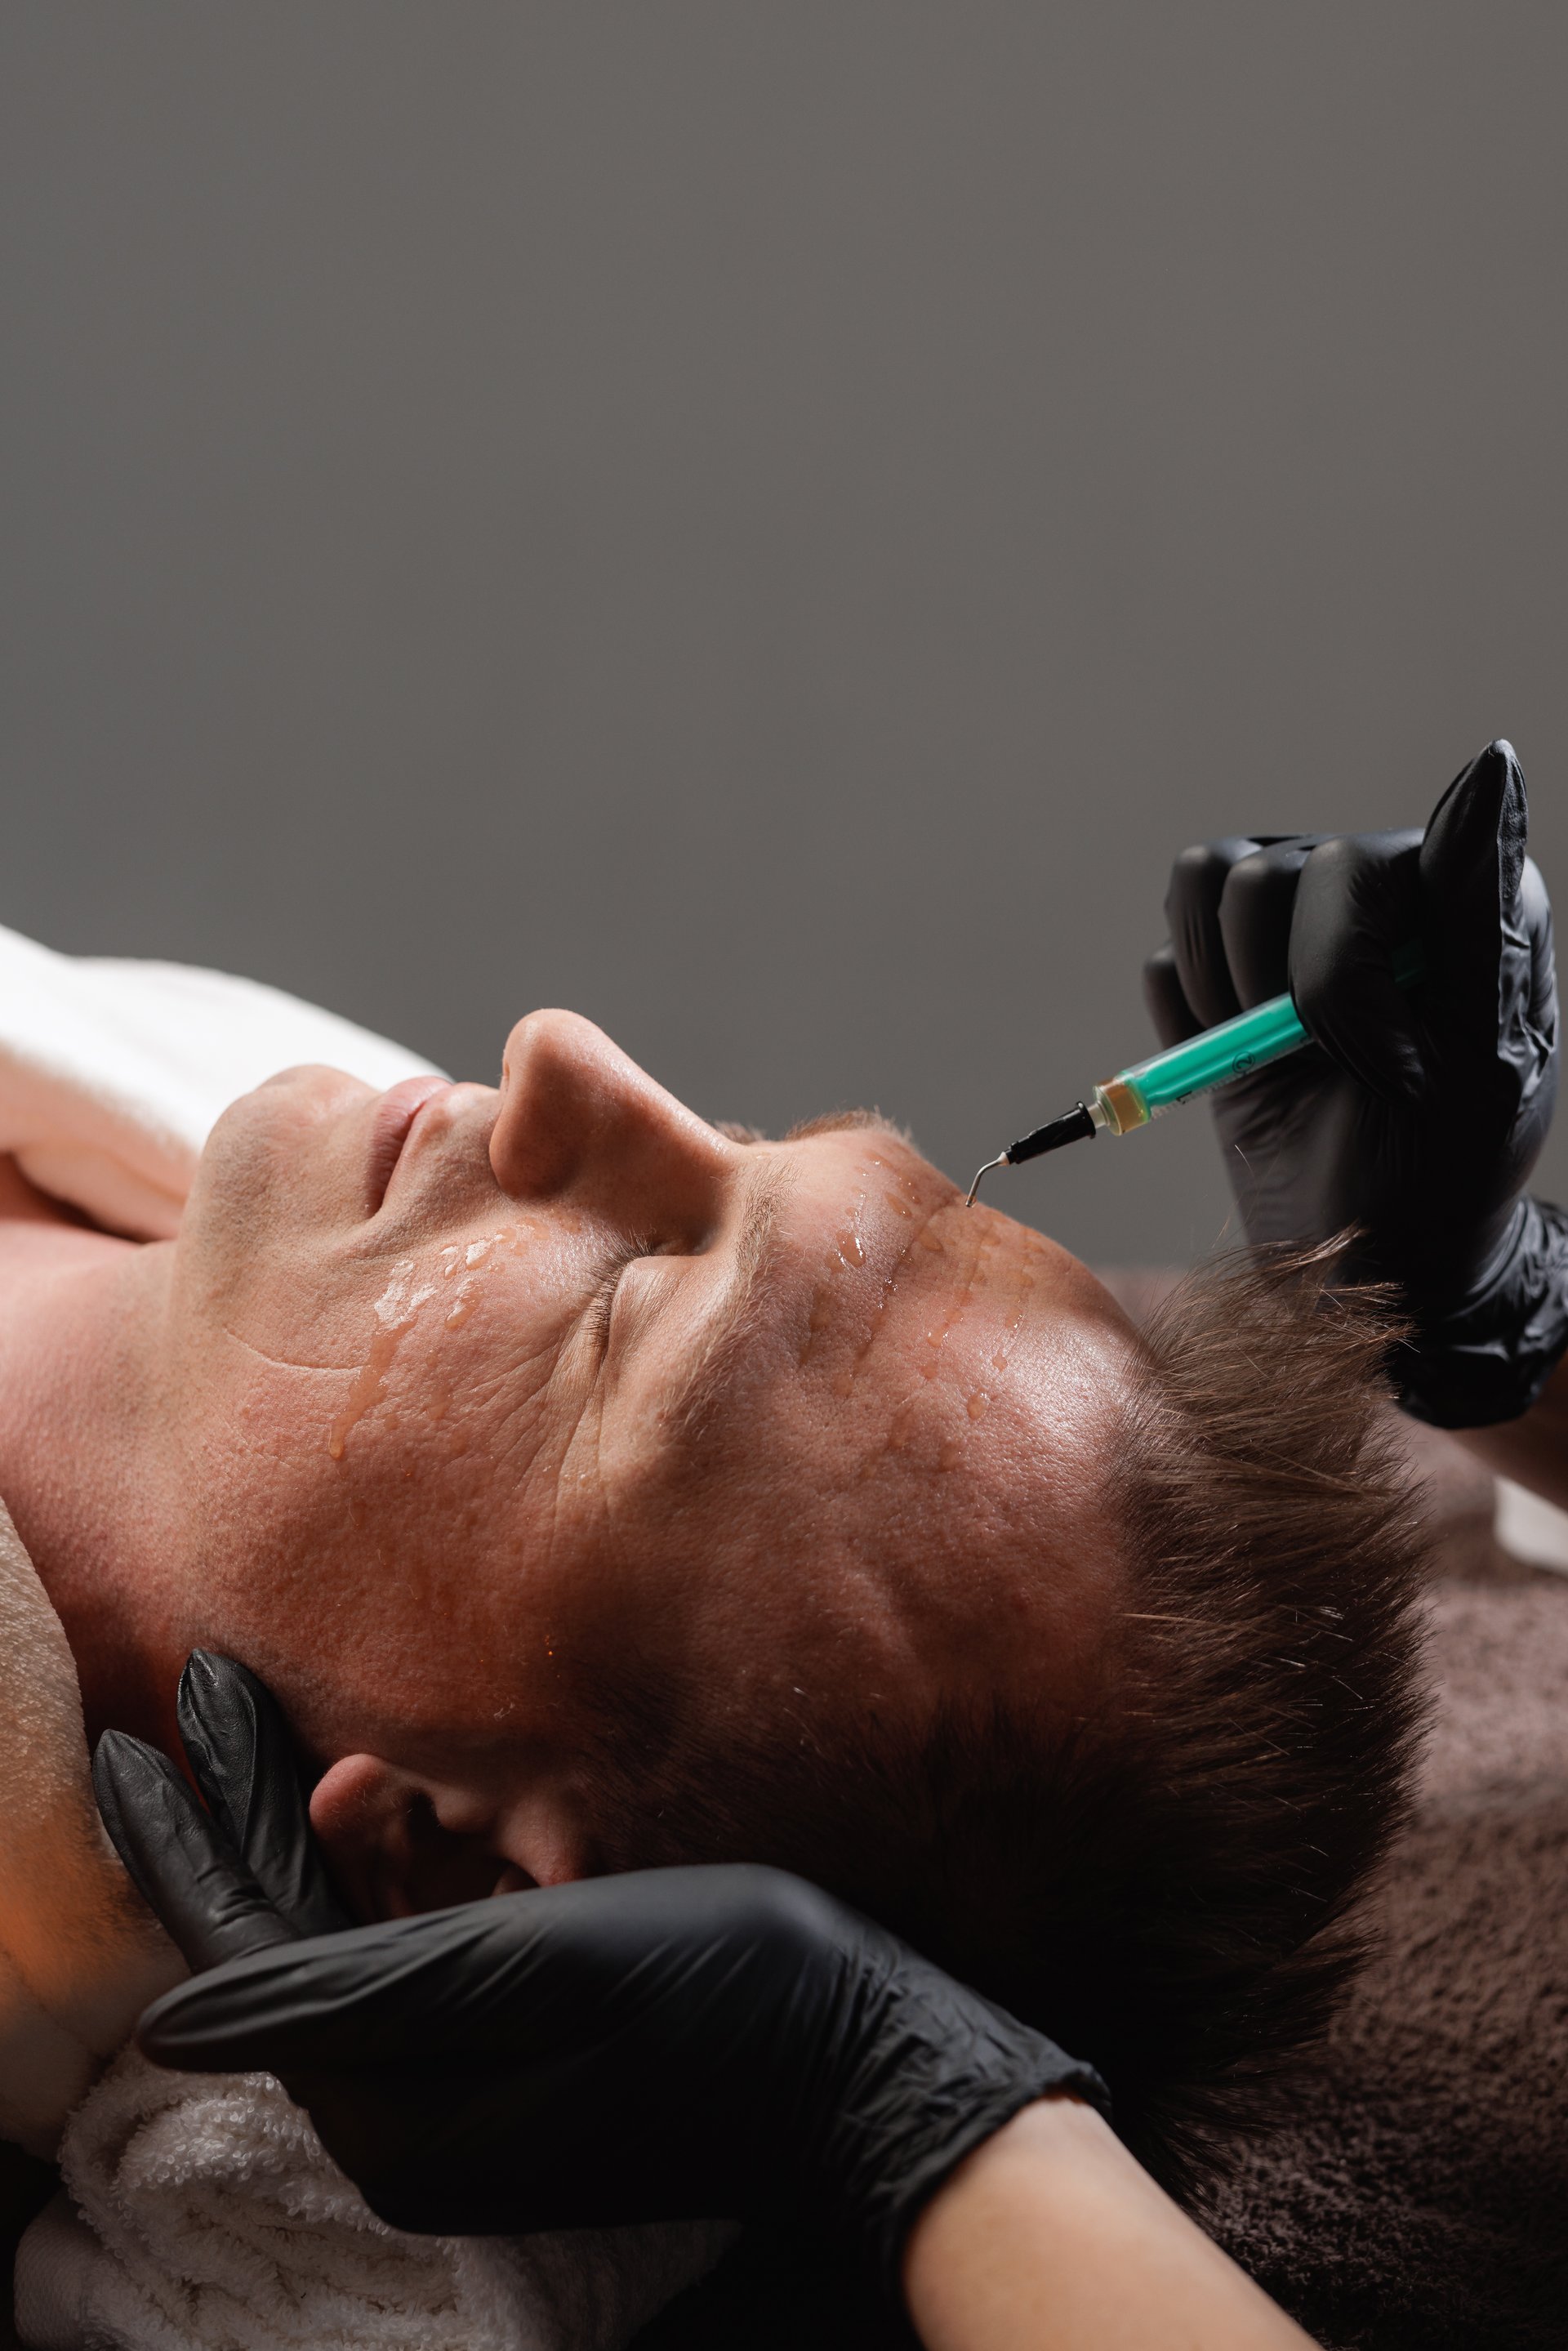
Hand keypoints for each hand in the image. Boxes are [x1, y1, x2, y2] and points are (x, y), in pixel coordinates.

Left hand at [94, 1655, 1104, 2290]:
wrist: (868, 2061)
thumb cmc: (720, 1993)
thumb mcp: (535, 1971)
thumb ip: (351, 1991)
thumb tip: (176, 2014)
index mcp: (401, 2110)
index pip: (252, 1952)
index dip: (197, 1833)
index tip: (155, 1726)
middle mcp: (415, 2120)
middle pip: (290, 1941)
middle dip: (250, 1813)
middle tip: (206, 1690)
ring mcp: (468, 2098)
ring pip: (354, 1941)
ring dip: (336, 1832)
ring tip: (332, 1735)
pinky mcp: (519, 2063)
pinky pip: (419, 1955)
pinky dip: (403, 1871)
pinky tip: (411, 1801)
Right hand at [1144, 740, 1566, 1425]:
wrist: (1365, 1259)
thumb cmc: (1441, 1172)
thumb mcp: (1482, 1062)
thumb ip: (1479, 910)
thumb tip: (1489, 763)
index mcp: (1460, 894)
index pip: (1356, 869)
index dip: (1342, 979)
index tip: (1386, 1071)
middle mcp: (1377, 883)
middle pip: (1263, 877)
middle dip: (1275, 997)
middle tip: (1321, 1073)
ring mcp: (1296, 919)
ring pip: (1202, 885)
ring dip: (1220, 993)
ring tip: (1272, 1057)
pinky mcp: (1228, 968)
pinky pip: (1165, 954)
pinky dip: (1185, 1019)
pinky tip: (1239, 1061)